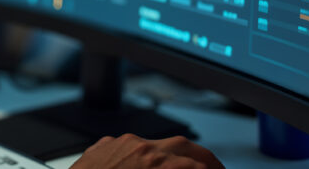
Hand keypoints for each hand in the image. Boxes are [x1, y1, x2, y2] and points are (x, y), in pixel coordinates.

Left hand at [70, 134, 224, 168]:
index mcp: (156, 165)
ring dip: (175, 154)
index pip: (199, 166)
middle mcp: (140, 148)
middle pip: (184, 146)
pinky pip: (132, 144)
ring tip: (184, 168)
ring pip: (158, 141)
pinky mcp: (104, 145)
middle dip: (203, 159)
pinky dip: (146, 154)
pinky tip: (149, 166)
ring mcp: (121, 143)